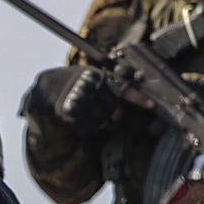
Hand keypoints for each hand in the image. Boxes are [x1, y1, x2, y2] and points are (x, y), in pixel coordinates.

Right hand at [23, 66, 149, 137]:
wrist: (51, 87)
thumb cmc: (81, 81)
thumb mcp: (97, 74)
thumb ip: (118, 78)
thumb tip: (141, 77)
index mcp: (98, 76)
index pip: (122, 88)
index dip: (138, 98)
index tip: (152, 106)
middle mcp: (89, 87)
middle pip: (115, 111)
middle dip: (115, 114)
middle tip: (111, 112)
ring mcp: (78, 100)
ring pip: (103, 122)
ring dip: (101, 121)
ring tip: (93, 113)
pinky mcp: (69, 113)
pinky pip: (89, 129)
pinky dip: (89, 127)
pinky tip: (84, 118)